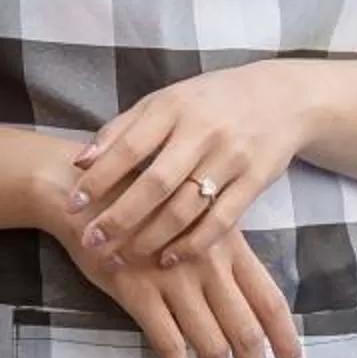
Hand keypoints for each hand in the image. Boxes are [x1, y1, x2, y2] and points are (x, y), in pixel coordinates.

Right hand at [37, 146, 301, 357]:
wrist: (83, 189)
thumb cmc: (142, 204)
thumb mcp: (194, 219)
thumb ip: (222, 256)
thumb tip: (247, 302)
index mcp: (230, 245)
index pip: (270, 301)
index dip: (287, 340)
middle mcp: (208, 263)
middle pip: (246, 332)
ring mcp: (173, 278)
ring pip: (210, 344)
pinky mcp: (136, 291)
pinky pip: (167, 342)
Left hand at [69, 64, 314, 267]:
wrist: (282, 99)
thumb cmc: (210, 102)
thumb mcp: (167, 102)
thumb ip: (123, 129)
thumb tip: (80, 162)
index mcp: (174, 107)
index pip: (129, 147)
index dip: (99, 179)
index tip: (73, 205)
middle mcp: (203, 131)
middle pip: (156, 184)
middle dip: (120, 217)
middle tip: (93, 242)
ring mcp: (232, 158)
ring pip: (186, 208)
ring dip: (151, 237)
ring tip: (124, 255)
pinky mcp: (256, 181)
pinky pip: (221, 221)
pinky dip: (192, 244)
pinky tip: (168, 258)